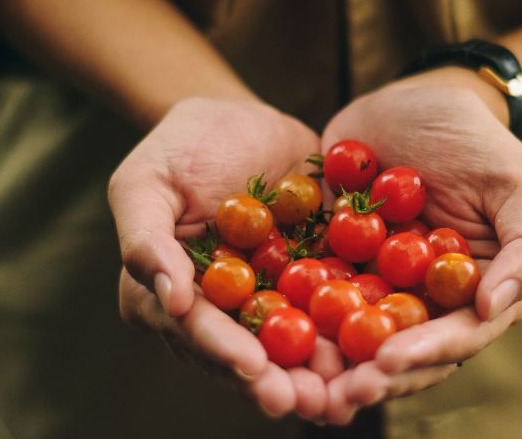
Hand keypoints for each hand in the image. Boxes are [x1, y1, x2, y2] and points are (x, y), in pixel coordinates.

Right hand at [109, 97, 337, 416]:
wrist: (242, 120)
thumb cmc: (182, 147)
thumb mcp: (145, 183)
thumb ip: (146, 240)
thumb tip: (170, 301)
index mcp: (172, 295)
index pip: (196, 330)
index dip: (223, 351)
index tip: (252, 368)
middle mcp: (221, 308)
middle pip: (246, 352)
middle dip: (276, 381)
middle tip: (306, 402)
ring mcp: (268, 297)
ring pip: (291, 343)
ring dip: (318, 371)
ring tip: (345, 392)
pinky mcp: (309, 278)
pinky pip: (330, 306)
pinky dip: (351, 328)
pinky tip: (377, 345)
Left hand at [319, 73, 521, 421]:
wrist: (412, 101)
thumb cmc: (474, 139)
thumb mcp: (517, 184)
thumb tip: (494, 308)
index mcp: (474, 291)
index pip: (456, 336)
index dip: (424, 354)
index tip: (388, 362)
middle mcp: (425, 298)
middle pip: (400, 350)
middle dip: (370, 375)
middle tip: (336, 394)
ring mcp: (376, 283)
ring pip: (353, 335)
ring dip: (329, 363)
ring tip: (300, 383)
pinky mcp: (334, 261)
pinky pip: (312, 293)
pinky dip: (295, 314)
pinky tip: (271, 330)